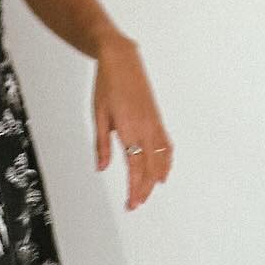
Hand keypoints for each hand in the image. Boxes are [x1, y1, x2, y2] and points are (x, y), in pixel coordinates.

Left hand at [93, 36, 172, 210]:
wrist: (121, 60)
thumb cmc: (107, 85)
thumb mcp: (98, 116)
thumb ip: (101, 144)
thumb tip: (101, 167)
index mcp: (129, 129)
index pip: (135, 167)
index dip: (134, 188)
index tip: (131, 203)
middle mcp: (146, 129)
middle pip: (150, 168)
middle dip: (144, 189)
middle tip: (136, 203)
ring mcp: (155, 124)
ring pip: (162, 159)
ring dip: (156, 179)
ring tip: (148, 192)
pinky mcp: (158, 119)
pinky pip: (166, 147)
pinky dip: (166, 162)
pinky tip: (163, 172)